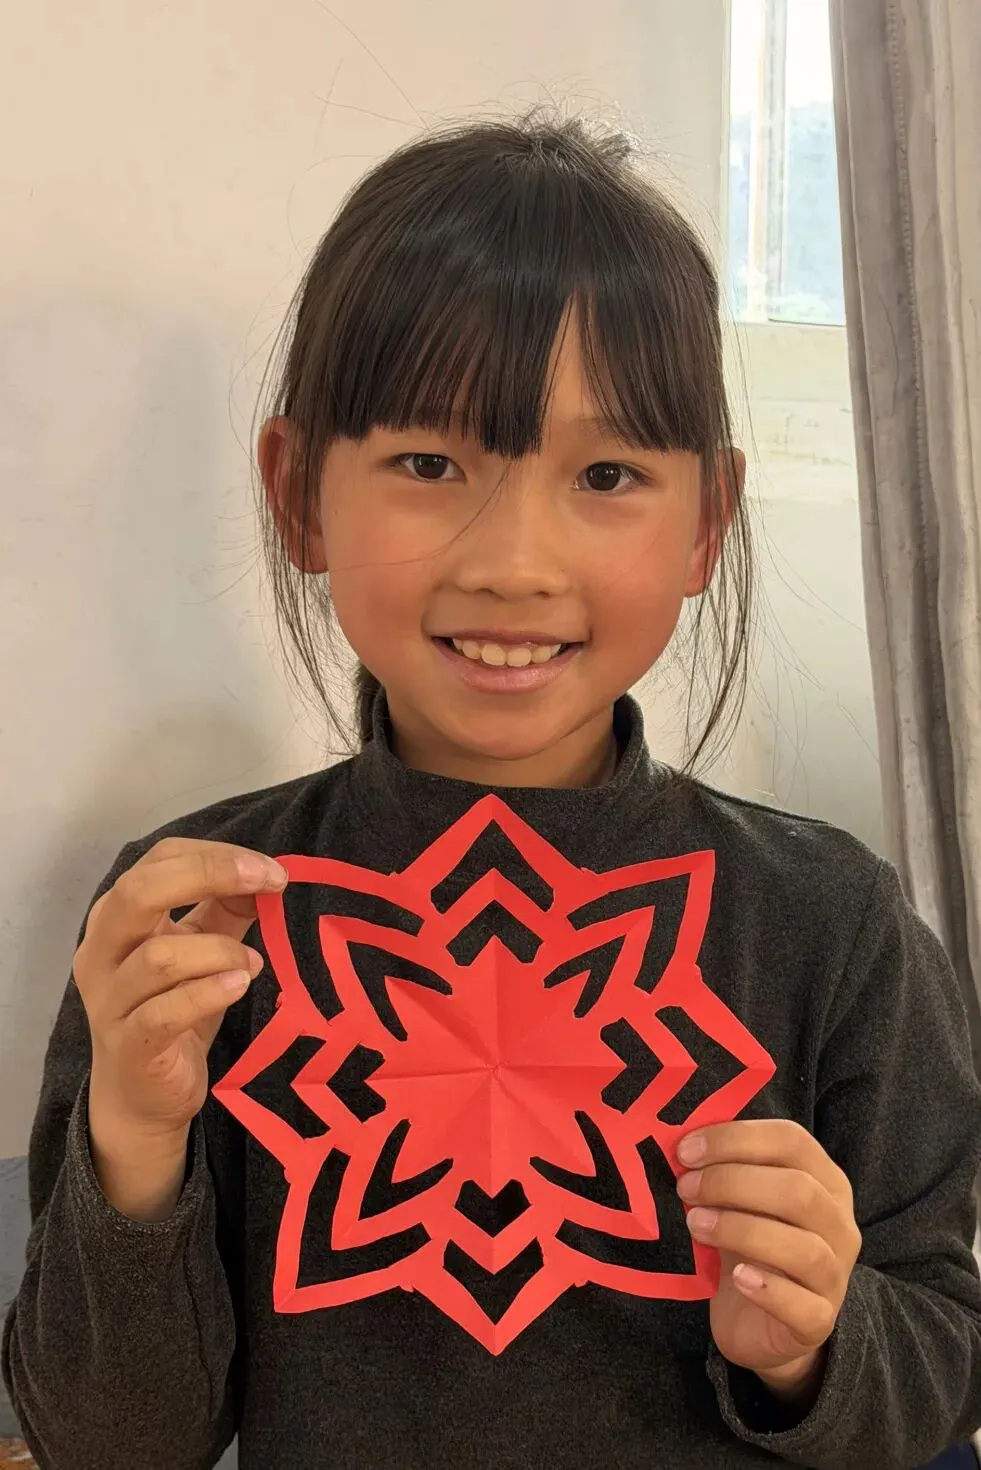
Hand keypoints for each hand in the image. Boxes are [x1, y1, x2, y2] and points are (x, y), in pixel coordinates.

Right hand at [75, 837, 287, 1142]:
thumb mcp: (201, 949)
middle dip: (209, 876)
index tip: (269, 870)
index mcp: (117, 916)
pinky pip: (166, 1011)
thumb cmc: (173, 1009)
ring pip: (159, 957)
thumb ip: (226, 909)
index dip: (216, 856)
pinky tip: (238, 985)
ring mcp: (110, 1001)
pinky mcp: (131, 1045)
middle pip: (139, 892)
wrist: (142, 1096)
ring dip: (220, 951)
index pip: (158, 861)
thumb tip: (265, 875)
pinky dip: (209, 992)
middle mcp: (102, 951)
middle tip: (267, 884)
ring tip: (252, 963)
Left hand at [675, 1119, 861, 1398]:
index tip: (686, 1150)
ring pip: (803, 1248)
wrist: (756, 1323)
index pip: (791, 1140)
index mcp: (824, 1180)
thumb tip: (680, 1141)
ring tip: (695, 1225)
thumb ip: (722, 1169)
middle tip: (685, 1188)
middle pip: (798, 1190)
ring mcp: (835, 1275)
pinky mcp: (820, 1321)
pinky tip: (737, 1278)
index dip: (736, 1139)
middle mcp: (839, 1224)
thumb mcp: (737, 1202)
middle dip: (732, 1182)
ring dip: (740, 1230)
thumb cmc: (746, 1246)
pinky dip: (768, 1289)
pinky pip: (804, 1306)